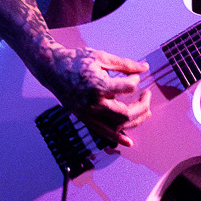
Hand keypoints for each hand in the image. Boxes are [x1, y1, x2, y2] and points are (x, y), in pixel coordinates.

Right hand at [37, 43, 151, 147]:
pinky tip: (128, 142)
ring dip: (135, 120)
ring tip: (146, 111)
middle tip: (148, 94)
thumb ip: (125, 64)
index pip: (128, 88)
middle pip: (125, 113)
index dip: (135, 81)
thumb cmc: (77, 60)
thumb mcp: (102, 57)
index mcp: (98, 85)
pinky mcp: (84, 118)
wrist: (52, 69)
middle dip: (142, 106)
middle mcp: (93, 103)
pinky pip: (103, 132)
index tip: (134, 76)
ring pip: (117, 125)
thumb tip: (145, 68)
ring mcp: (88, 114)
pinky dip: (117, 138)